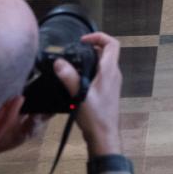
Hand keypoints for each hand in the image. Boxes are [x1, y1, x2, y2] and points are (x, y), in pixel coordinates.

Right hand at [55, 31, 122, 155]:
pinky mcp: (106, 91)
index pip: (112, 44)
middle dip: (90, 48)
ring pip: (102, 63)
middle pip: (106, 52)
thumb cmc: (95, 117)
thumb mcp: (80, 95)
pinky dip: (89, 71)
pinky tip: (75, 79)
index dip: (98, 37)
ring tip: (72, 64)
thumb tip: (59, 62)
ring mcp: (111, 83)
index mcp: (110, 71)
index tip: (82, 41)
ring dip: (88, 60)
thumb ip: (69, 77)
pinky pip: (99, 74)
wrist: (104, 136)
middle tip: (73, 51)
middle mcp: (113, 74)